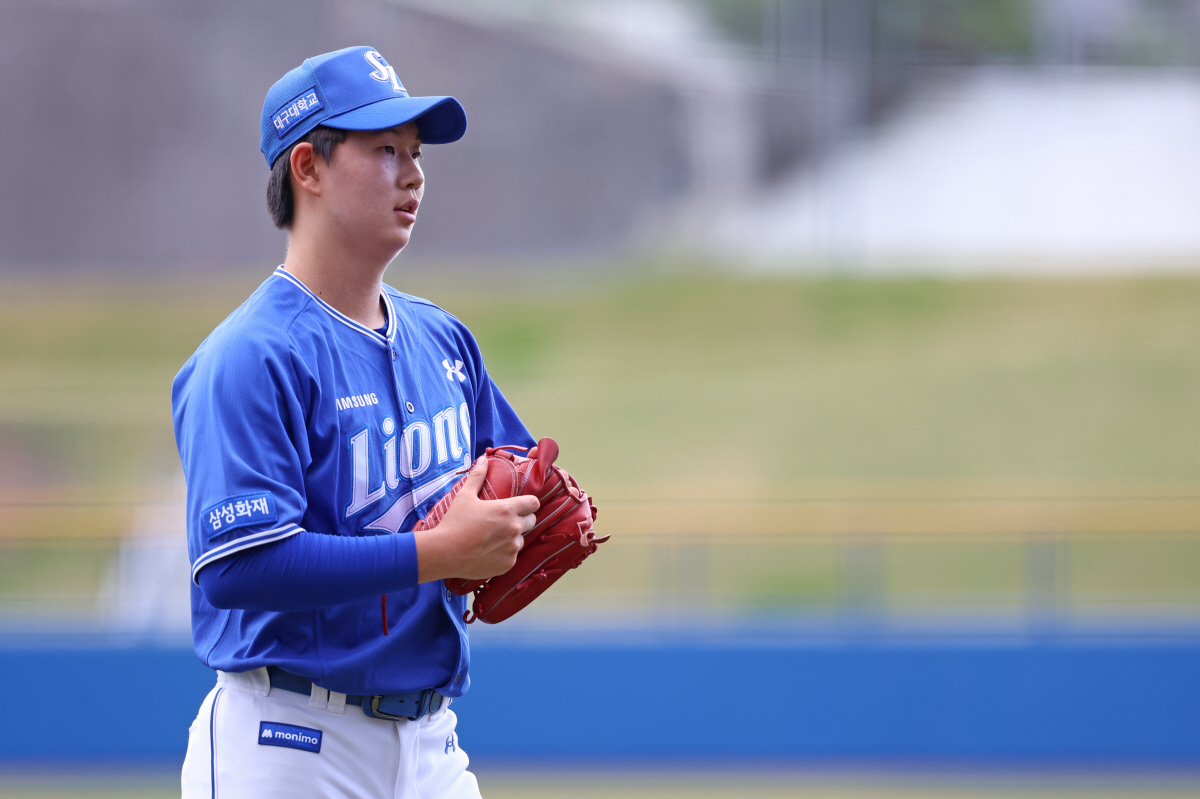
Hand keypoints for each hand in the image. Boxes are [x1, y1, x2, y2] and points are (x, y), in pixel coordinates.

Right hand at [413, 456, 539, 582]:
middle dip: (522, 519)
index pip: (534, 503)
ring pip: (521, 540)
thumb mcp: (464, 496)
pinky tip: (489, 552)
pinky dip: (505, 554)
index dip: (528, 503)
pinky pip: (512, 556)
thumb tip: (484, 459)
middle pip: (532, 521)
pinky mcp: (508, 564)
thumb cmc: (454, 522)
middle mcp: (514, 528)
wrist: (444, 553)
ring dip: (512, 537)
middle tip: (504, 521)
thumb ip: (477, 476)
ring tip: (493, 538)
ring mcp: (512, 548)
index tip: (521, 505)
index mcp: (507, 510)